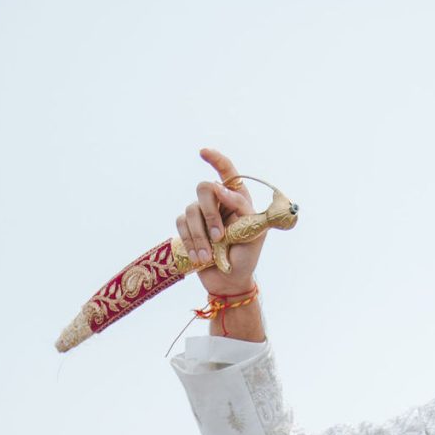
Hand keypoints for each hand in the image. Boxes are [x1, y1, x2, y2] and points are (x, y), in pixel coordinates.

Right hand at [178, 147, 266, 296]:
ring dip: (200, 236)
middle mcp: (217, 201)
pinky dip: (190, 241)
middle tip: (219, 237)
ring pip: (191, 210)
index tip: (203, 152)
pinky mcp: (187, 228)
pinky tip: (199, 258)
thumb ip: (240, 206)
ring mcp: (201, 214)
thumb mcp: (254, 233)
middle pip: (203, 188)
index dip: (216, 159)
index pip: (228, 172)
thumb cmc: (246, 256)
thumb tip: (218, 187)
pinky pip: (181, 224)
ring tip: (208, 256)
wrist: (231, 281)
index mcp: (237, 198)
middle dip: (210, 214)